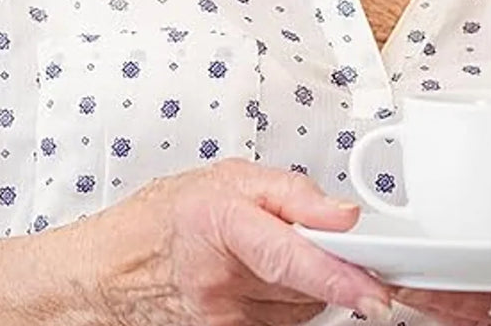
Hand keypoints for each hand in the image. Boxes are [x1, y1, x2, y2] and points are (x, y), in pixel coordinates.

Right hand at [53, 157, 393, 325]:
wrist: (115, 269)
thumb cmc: (167, 216)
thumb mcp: (230, 178)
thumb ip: (292, 192)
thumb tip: (343, 212)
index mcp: (221, 224)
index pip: (292, 258)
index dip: (339, 277)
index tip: (376, 292)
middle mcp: (220, 283)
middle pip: (305, 286)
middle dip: (327, 266)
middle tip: (328, 244)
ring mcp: (221, 320)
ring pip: (298, 311)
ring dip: (306, 287)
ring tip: (273, 254)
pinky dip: (286, 306)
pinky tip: (264, 283)